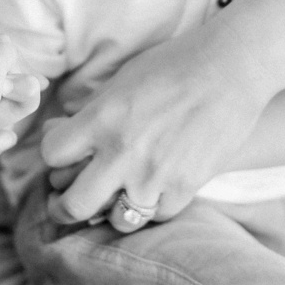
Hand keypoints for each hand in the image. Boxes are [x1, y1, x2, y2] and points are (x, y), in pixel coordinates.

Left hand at [39, 23, 272, 228]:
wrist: (232, 68)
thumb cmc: (175, 64)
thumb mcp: (123, 79)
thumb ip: (94, 110)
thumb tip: (68, 132)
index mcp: (101, 118)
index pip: (52, 155)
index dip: (53, 155)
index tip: (62, 154)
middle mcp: (123, 152)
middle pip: (72, 205)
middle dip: (62, 208)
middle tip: (65, 203)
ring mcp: (155, 174)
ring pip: (116, 220)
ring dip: (112, 210)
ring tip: (116, 198)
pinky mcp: (186, 187)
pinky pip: (157, 215)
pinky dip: (152, 206)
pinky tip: (154, 189)